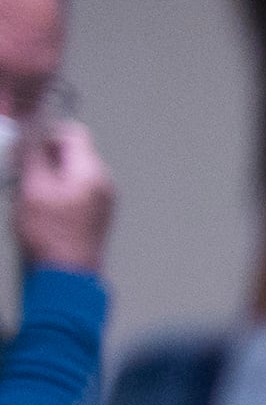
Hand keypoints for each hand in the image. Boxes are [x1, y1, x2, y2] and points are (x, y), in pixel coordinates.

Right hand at [13, 106, 112, 275]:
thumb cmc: (50, 234)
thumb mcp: (32, 187)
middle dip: (45, 157)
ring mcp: (103, 199)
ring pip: (72, 171)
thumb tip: (32, 130)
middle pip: (73, 152)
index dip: (46, 134)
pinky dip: (57, 190)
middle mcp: (104, 182)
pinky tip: (40, 206)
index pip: (73, 132)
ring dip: (48, 174)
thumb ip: (33, 154)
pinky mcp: (96, 213)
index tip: (28, 146)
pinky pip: (76, 189)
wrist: (66, 274)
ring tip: (30, 192)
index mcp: (91, 171)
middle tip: (24, 172)